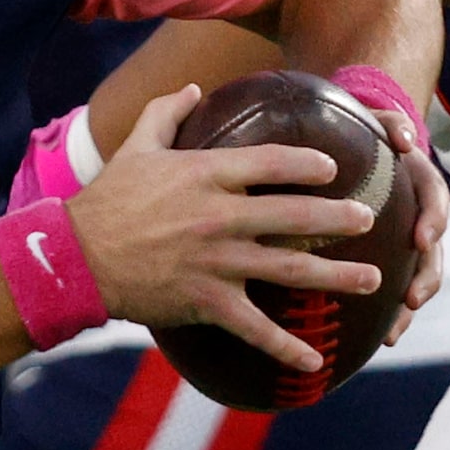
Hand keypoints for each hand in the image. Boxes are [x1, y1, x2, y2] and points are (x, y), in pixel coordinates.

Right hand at [67, 83, 382, 372]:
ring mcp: (217, 261)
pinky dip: (285, 347)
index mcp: (205, 174)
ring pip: (288, 268)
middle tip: (368, 219)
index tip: (332, 167)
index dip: (306, 163)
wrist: (77, 258)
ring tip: (373, 280)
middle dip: (337, 218)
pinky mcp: (207, 301)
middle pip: (293, 215)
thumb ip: (166, 113)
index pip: (269, 162)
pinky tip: (314, 361)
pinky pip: (254, 328)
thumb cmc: (107, 200)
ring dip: (335, 276)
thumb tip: (192, 88)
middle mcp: (219, 216)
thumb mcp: (135, 148)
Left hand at [371, 106, 449, 345]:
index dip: (433, 223)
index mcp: (425, 187)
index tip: (422, 240)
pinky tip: (374, 339)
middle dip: (425, 281)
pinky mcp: (392, 262)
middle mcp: (424, 221)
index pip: (436, 204)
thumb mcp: (381, 120)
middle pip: (433, 256)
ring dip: (407, 309)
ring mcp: (410, 246)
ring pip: (417, 282)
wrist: (368, 151)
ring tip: (392, 333)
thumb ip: (392, 123)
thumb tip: (402, 139)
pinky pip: (393, 291)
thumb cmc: (373, 135)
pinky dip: (389, 315)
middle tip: (411, 300)